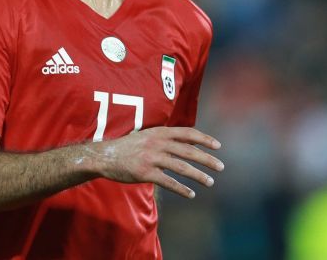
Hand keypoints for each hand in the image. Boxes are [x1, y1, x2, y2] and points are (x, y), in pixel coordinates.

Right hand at [91, 127, 223, 198]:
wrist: (105, 156)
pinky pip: (168, 182)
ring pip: (181, 167)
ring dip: (198, 176)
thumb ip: (164, 138)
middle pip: (188, 151)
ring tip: (210, 182)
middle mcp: (157, 143)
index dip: (204, 139)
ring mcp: (151, 158)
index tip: (218, 146)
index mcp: (158, 132)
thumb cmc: (127, 147)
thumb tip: (187, 144)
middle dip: (207, 159)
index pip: (187, 133)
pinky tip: (191, 194)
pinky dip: (181, 189)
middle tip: (221, 167)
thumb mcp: (146, 135)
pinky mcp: (145, 173)